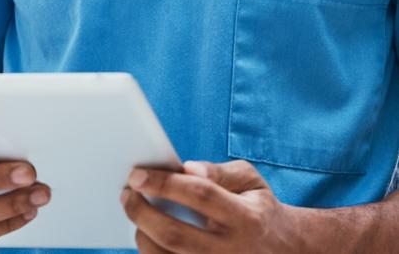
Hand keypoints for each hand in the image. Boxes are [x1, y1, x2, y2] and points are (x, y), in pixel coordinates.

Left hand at [122, 159, 301, 252]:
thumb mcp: (251, 182)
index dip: (164, 183)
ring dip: (143, 236)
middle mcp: (233, 251)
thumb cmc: (258, 209)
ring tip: (135, 215)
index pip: (199, 195)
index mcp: (246, 218)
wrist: (286, 252)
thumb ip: (219, 172)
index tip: (135, 175)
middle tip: (126, 194)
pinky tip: (147, 238)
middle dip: (142, 212)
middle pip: (175, 235)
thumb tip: (187, 167)